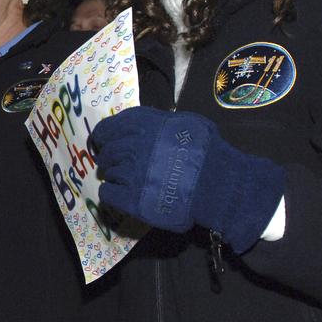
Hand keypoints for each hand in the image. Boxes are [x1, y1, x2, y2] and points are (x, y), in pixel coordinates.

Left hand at [91, 106, 285, 253]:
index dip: (103, 135)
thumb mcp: (184, 123)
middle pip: (108, 151)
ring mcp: (132, 173)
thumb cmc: (207, 152)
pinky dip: (112, 192)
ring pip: (109, 172)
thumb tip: (140, 125)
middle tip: (116, 163)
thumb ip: (157, 122)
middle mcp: (134, 146)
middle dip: (110, 157)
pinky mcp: (132, 199)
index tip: (102, 141)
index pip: (109, 127)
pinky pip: (107, 193)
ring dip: (116, 175)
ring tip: (130, 179)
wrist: (219, 185)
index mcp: (145, 126)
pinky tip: (123, 193)